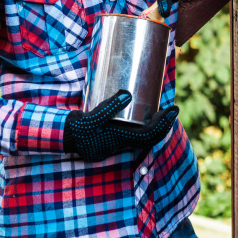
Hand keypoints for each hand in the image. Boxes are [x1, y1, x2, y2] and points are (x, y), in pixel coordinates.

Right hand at [63, 90, 178, 162]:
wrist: (64, 137)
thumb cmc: (77, 128)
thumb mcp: (91, 117)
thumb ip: (109, 106)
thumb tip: (129, 94)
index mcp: (120, 140)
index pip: (149, 135)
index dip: (164, 123)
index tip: (173, 110)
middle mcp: (122, 144)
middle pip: (150, 138)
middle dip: (164, 124)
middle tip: (173, 109)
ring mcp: (118, 143)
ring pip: (144, 137)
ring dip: (155, 125)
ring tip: (162, 111)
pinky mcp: (114, 139)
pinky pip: (135, 135)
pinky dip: (143, 125)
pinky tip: (144, 114)